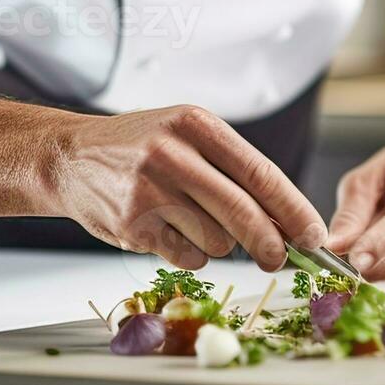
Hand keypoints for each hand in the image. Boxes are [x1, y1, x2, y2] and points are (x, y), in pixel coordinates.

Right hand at [0, 100, 326, 270]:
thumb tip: (288, 220)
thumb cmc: (141, 147)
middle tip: (281, 259)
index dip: (294, 210)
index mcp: (197, 124)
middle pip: (243, 212)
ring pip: (217, 239)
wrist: (69, 157)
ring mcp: (150, 191)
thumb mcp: (187, 136)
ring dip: (220, 243)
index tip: (315, 235)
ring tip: (193, 221)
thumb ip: (233, 170)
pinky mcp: (133, 225)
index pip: (261, 173)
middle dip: (271, 243)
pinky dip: (191, 254)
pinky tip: (170, 232)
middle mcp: (173, 154)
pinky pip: (187, 256)